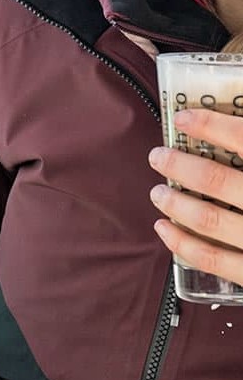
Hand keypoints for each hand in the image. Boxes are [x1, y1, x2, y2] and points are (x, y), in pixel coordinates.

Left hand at [150, 111, 242, 285]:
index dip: (214, 126)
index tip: (186, 118)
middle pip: (220, 181)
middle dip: (182, 166)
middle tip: (159, 156)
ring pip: (211, 220)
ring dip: (177, 203)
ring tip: (159, 191)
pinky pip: (214, 261)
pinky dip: (182, 244)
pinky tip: (164, 228)